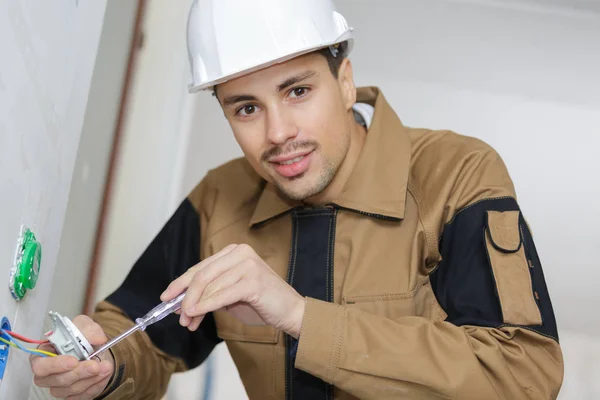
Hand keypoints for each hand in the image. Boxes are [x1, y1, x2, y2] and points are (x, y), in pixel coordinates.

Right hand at [31, 315, 113, 399]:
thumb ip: (90, 329)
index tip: (74, 361)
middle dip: (78, 373)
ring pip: (70, 389)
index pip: (40, 365)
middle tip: (95, 365)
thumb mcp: (85, 326)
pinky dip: (95, 386)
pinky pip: (81, 396)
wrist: (96, 351)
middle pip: (56, 380)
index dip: (55, 365)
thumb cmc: (82, 338)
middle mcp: (47, 374)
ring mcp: (57, 387)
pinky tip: (103, 375)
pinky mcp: (70, 395)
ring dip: (90, 379)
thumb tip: (97, 338)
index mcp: (43, 354)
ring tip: (105, 367)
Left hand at [161, 244, 305, 337]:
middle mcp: (240, 253)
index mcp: (234, 251)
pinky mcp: (253, 281)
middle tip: (177, 315)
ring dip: (195, 306)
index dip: (181, 282)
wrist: (290, 311)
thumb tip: (180, 303)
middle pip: (202, 274)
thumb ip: (209, 294)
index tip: (166, 297)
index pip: (201, 267)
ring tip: (188, 322)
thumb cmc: (260, 303)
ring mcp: (248, 265)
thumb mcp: (229, 295)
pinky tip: (196, 314)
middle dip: (186, 296)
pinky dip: (206, 306)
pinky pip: (222, 295)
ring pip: (210, 285)